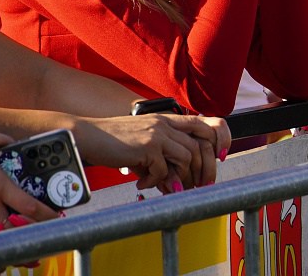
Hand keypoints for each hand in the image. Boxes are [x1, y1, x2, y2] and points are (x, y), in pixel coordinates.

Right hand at [73, 114, 230, 190]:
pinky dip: (154, 182)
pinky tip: (141, 184)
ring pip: (185, 158)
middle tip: (194, 187)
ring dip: (177, 178)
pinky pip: (162, 170)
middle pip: (198, 146)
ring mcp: (157, 134)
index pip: (202, 125)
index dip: (215, 141)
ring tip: (164, 187)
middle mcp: (165, 123)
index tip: (219, 159)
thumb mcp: (142, 139)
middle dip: (200, 170)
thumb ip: (161, 152)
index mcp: (166, 119)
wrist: (88, 136)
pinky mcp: (147, 147)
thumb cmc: (114, 141)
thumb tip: (174, 179)